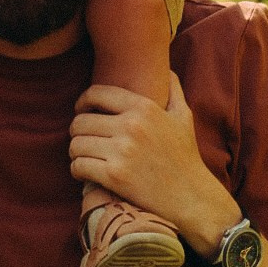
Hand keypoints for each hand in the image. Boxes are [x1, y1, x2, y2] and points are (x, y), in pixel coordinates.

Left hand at [68, 74, 241, 255]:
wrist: (191, 196)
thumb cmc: (186, 156)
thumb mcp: (184, 117)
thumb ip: (173, 89)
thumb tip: (165, 69)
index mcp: (144, 107)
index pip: (96, 94)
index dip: (83, 101)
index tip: (82, 111)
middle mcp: (131, 126)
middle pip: (80, 121)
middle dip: (77, 131)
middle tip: (84, 139)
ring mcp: (122, 151)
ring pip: (76, 144)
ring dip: (76, 151)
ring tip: (84, 156)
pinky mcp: (115, 176)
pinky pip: (78, 166)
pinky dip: (77, 170)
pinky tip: (85, 172)